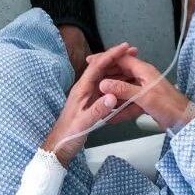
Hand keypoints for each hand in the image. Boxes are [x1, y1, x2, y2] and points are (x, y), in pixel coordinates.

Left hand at [43, 43, 140, 164]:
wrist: (60, 146)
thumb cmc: (68, 135)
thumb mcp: (83, 123)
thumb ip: (98, 110)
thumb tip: (112, 96)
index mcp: (81, 89)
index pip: (97, 66)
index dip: (112, 55)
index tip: (125, 48)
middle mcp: (85, 88)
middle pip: (102, 67)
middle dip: (118, 58)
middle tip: (134, 53)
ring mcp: (89, 95)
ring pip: (105, 76)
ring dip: (119, 69)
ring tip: (134, 65)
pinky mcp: (92, 102)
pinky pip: (107, 87)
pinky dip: (117, 82)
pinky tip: (126, 83)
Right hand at [97, 54, 194, 130]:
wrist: (185, 121)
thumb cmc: (169, 105)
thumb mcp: (144, 96)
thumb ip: (123, 89)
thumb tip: (103, 83)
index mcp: (144, 71)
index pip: (121, 59)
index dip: (106, 59)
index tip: (91, 61)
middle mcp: (143, 78)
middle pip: (120, 74)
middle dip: (105, 79)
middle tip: (90, 84)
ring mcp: (144, 90)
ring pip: (123, 90)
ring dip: (111, 96)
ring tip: (97, 101)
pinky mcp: (146, 102)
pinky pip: (129, 103)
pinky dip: (121, 109)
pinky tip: (111, 117)